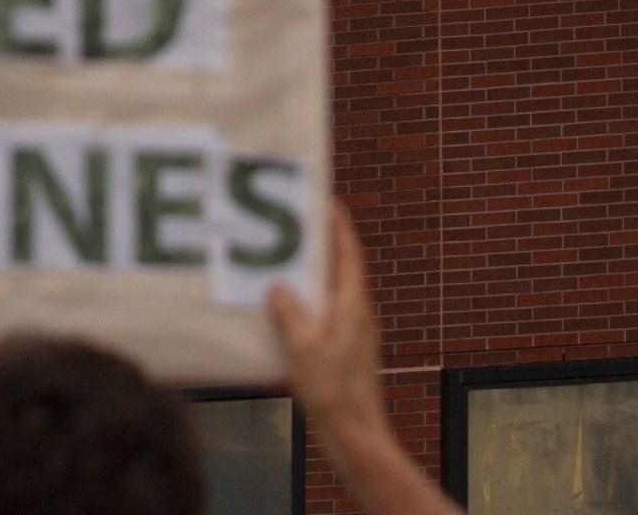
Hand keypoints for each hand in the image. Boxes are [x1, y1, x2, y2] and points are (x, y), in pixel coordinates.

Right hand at [265, 201, 389, 442]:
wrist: (355, 434)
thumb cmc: (333, 392)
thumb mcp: (303, 348)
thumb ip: (289, 313)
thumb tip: (277, 286)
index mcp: (353, 307)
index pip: (350, 256)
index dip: (341, 229)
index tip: (330, 204)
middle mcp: (359, 316)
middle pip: (343, 272)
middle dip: (324, 248)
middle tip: (300, 228)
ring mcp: (355, 335)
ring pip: (335, 294)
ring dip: (315, 277)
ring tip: (287, 266)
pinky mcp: (347, 353)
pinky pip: (328, 315)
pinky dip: (311, 304)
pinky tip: (288, 313)